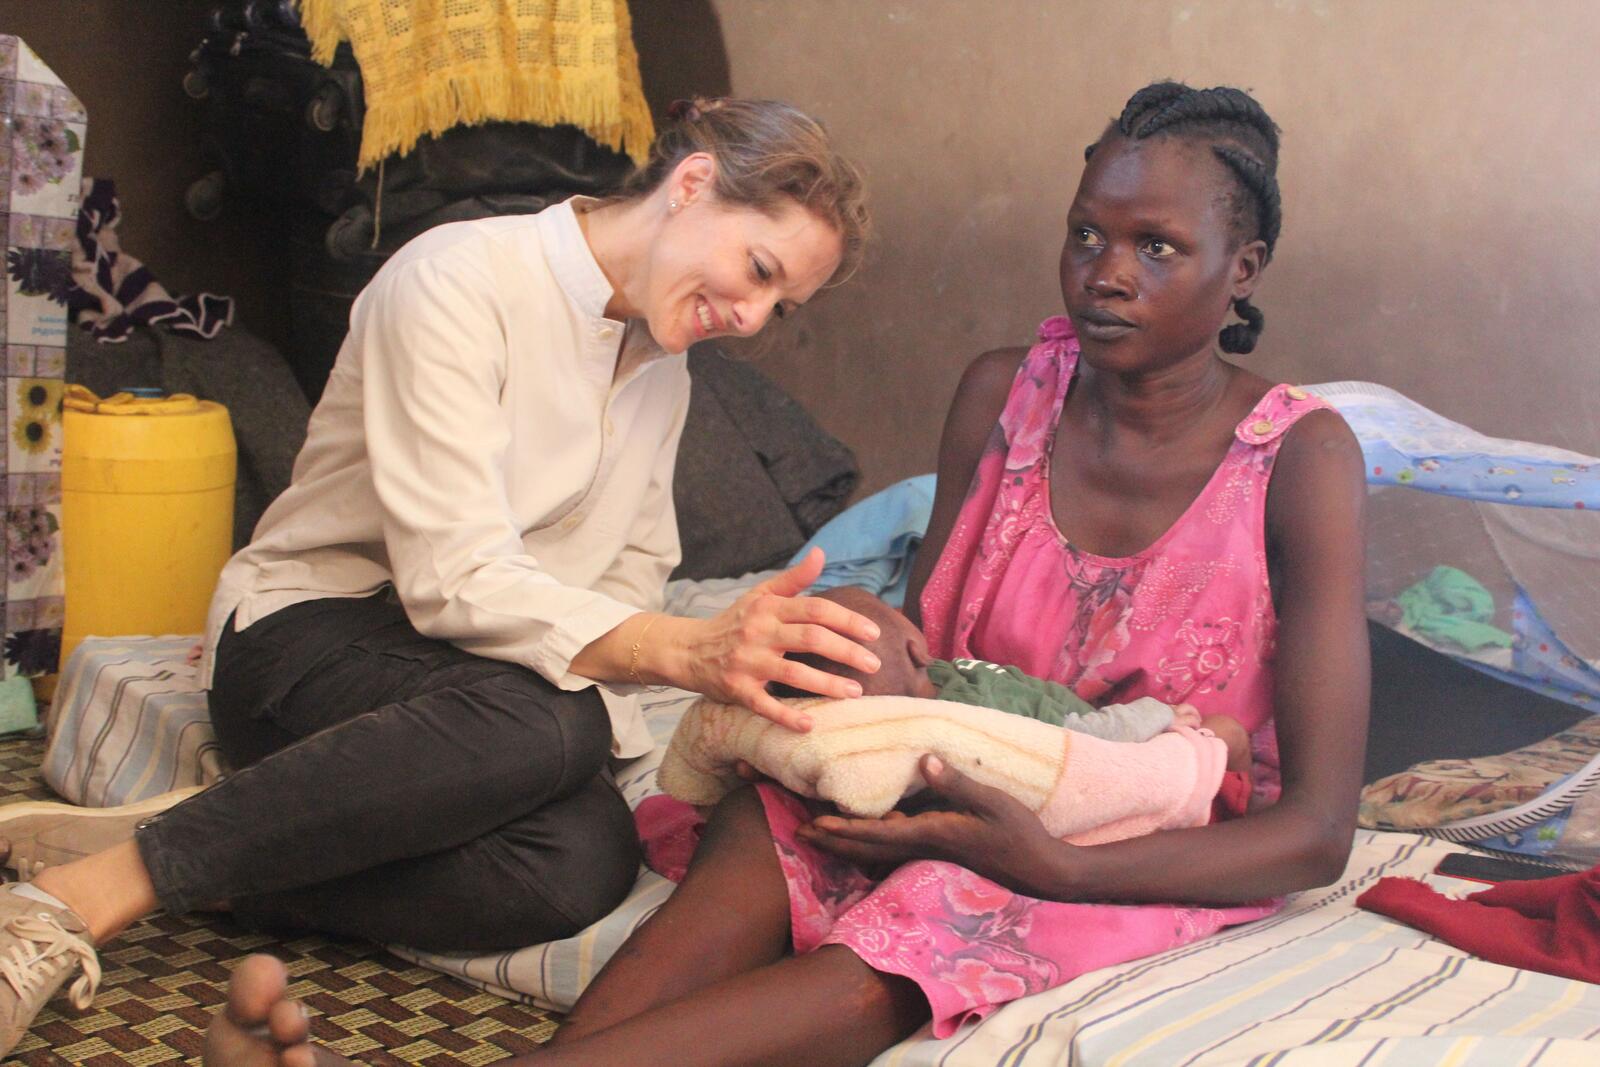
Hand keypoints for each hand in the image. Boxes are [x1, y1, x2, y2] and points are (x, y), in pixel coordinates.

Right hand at [675, 548, 882, 730]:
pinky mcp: (738, 690)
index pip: (814, 609)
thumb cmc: (734, 622)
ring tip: (856, 692)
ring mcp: (748, 663)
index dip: (847, 620)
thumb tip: (822, 553)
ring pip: (793, 673)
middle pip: (810, 638)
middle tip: (874, 664)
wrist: (688, 650)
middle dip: (846, 651)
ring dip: (827, 685)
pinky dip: (787, 716)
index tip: (873, 633)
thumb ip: (794, 579)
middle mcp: (759, 633)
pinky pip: (765, 705)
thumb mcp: (760, 595)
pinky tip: (811, 724)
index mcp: (768, 608)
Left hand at [797, 754, 1071, 896]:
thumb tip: (925, 759)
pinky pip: (897, 846)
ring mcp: (932, 851)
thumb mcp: (993, 802)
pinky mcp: (942, 849)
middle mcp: (924, 846)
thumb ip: (957, 783)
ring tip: (820, 833)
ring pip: (879, 850)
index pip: (878, 834)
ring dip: (848, 842)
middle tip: (800, 833)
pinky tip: (869, 829)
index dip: (844, 830)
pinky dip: (874, 840)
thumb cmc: (1020, 834)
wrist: (1042, 871)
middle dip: (834, 840)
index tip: (815, 825)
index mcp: (932, 834)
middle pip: (869, 847)